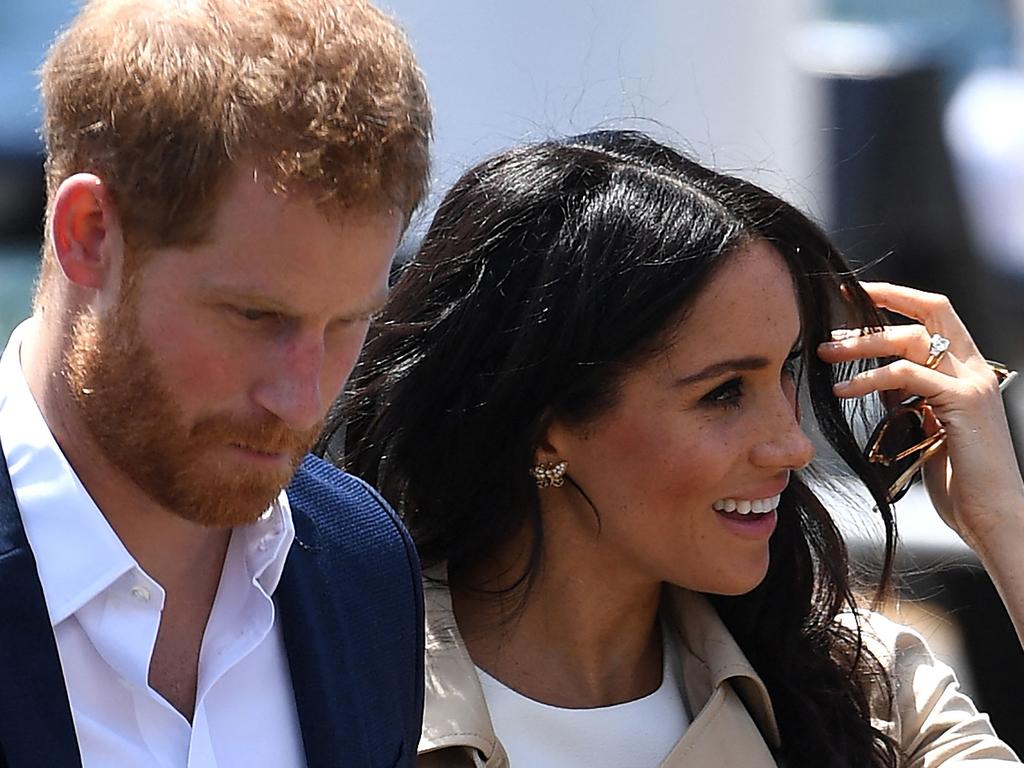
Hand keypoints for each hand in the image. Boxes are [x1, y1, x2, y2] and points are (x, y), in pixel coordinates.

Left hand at [816, 282, 1023, 554]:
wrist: (992, 516)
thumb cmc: (957, 479)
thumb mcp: (926, 426)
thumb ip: (909, 397)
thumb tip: (878, 378)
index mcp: (967, 369)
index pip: (933, 311)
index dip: (894, 296)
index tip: (852, 293)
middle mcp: (975, 369)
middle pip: (923, 316)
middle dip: (871, 314)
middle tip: (825, 327)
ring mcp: (973, 384)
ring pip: (911, 340)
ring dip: (862, 344)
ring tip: (824, 354)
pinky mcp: (964, 403)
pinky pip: (909, 376)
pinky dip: (870, 378)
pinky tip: (842, 390)